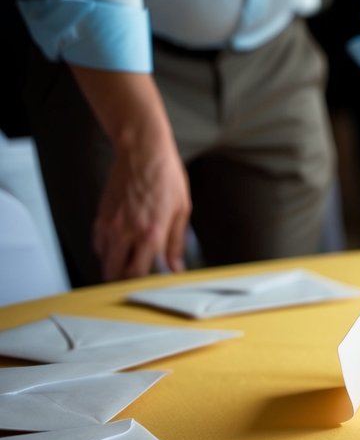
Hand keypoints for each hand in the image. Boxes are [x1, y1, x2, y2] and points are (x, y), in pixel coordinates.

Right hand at [93, 131, 190, 280]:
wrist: (142, 152)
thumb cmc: (166, 177)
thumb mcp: (181, 211)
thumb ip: (176, 243)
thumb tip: (176, 267)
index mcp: (151, 233)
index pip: (140, 274)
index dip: (144, 285)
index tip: (152, 287)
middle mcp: (127, 232)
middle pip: (117, 273)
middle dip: (126, 283)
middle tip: (138, 284)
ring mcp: (111, 225)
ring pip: (105, 262)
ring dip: (115, 269)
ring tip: (130, 269)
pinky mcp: (101, 217)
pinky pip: (98, 245)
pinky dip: (107, 253)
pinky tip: (120, 251)